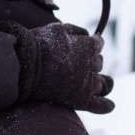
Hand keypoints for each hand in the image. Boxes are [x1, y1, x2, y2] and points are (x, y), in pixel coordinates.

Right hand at [0, 21, 114, 113]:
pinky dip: (106, 106)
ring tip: (84, 82)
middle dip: (90, 62)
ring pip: (102, 82)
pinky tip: (110, 106)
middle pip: (99, 63)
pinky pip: (100, 105)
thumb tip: (87, 35)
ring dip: (97, 81)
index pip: (98, 44)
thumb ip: (75, 31)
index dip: (92, 44)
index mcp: (88, 45)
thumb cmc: (38, 45)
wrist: (24, 66)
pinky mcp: (81, 99)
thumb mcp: (57, 28)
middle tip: (74, 65)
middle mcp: (92, 64)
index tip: (85, 45)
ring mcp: (87, 83)